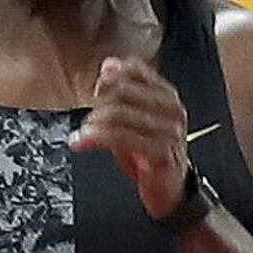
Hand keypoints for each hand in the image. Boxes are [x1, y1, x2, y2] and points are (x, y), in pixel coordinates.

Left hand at [69, 54, 195, 218]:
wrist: (169, 188)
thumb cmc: (149, 153)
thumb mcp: (133, 119)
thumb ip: (122, 92)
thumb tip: (109, 64)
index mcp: (167, 96)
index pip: (134, 71)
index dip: (108, 79)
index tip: (96, 92)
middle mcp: (172, 109)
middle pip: (122, 91)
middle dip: (98, 104)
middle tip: (89, 120)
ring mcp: (169, 131)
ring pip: (118, 114)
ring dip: (92, 124)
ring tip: (83, 134)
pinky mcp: (161, 152)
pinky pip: (121, 137)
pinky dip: (94, 138)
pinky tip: (80, 142)